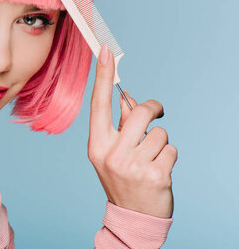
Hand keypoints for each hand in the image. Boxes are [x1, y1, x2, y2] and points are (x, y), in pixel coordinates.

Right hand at [87, 44, 176, 217]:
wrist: (132, 216)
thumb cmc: (122, 177)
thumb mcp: (112, 152)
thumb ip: (119, 125)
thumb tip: (129, 100)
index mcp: (96, 144)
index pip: (99, 104)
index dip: (103, 76)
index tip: (105, 51)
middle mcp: (110, 153)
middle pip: (139, 112)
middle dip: (153, 110)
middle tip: (157, 113)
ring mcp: (132, 165)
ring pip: (159, 133)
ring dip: (160, 142)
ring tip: (151, 159)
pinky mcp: (155, 175)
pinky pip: (171, 149)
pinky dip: (169, 157)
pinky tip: (159, 170)